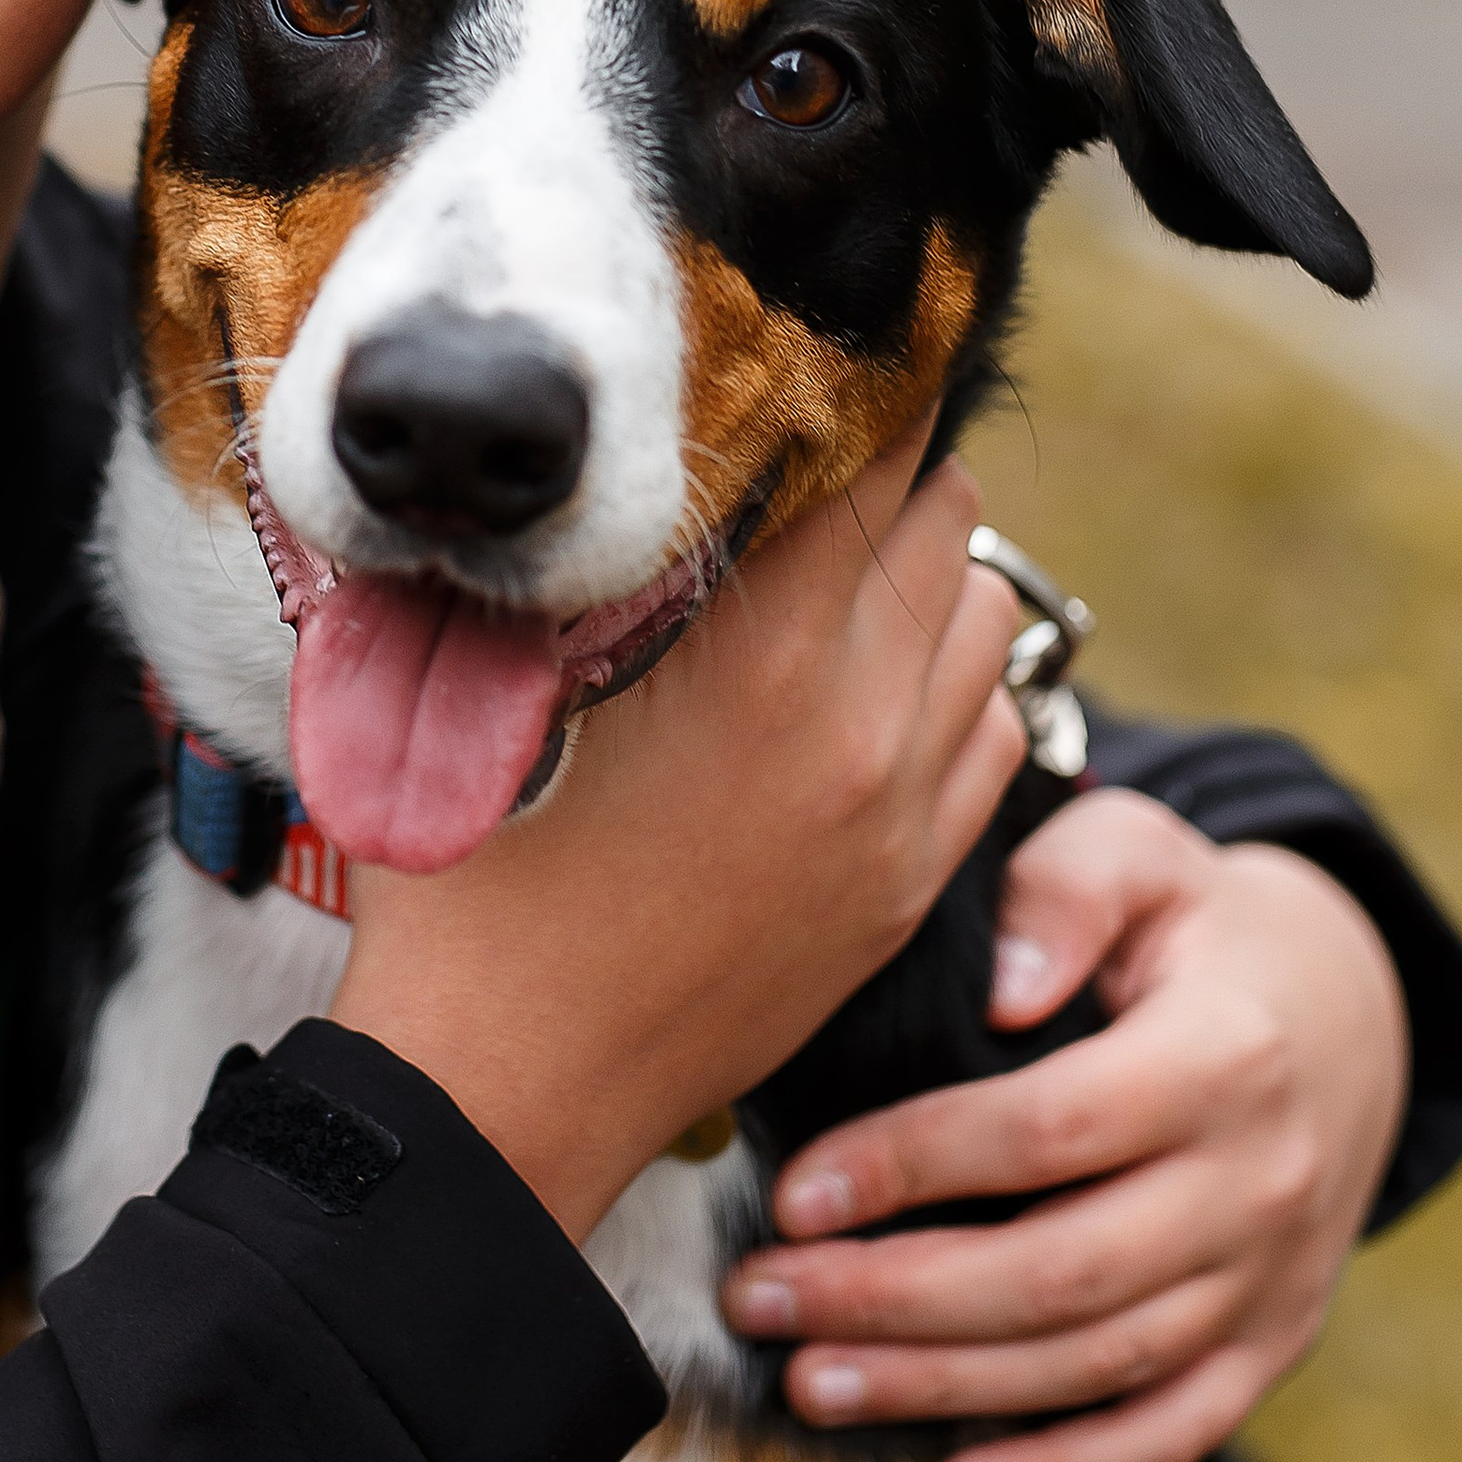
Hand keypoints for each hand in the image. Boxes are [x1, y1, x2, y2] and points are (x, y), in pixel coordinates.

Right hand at [330, 436, 1026, 1240]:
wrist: (511, 1094)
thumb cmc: (470, 891)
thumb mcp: (487, 701)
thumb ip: (540, 572)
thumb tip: (551, 460)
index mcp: (759, 661)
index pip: (865, 457)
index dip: (831, 394)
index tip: (785, 367)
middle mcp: (863, 723)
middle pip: (945, 519)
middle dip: (879, 473)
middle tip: (795, 463)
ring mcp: (903, 811)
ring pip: (989, 619)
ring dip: (925, 576)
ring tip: (832, 571)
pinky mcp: (911, 881)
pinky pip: (992, 732)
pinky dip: (947, 683)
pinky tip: (863, 684)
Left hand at [722, 788, 1408, 1461]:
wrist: (1343, 1015)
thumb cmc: (1191, 925)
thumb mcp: (1140, 856)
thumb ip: (1065, 892)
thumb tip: (1001, 992)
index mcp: (1223, 1057)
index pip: (1050, 1129)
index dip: (913, 1164)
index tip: (792, 1192)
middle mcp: (1257, 1185)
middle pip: (1064, 1270)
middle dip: (896, 1300)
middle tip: (762, 1300)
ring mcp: (1269, 1280)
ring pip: (1098, 1361)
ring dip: (947, 1390)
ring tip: (811, 1383)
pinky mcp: (1267, 1345)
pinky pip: (1169, 1432)